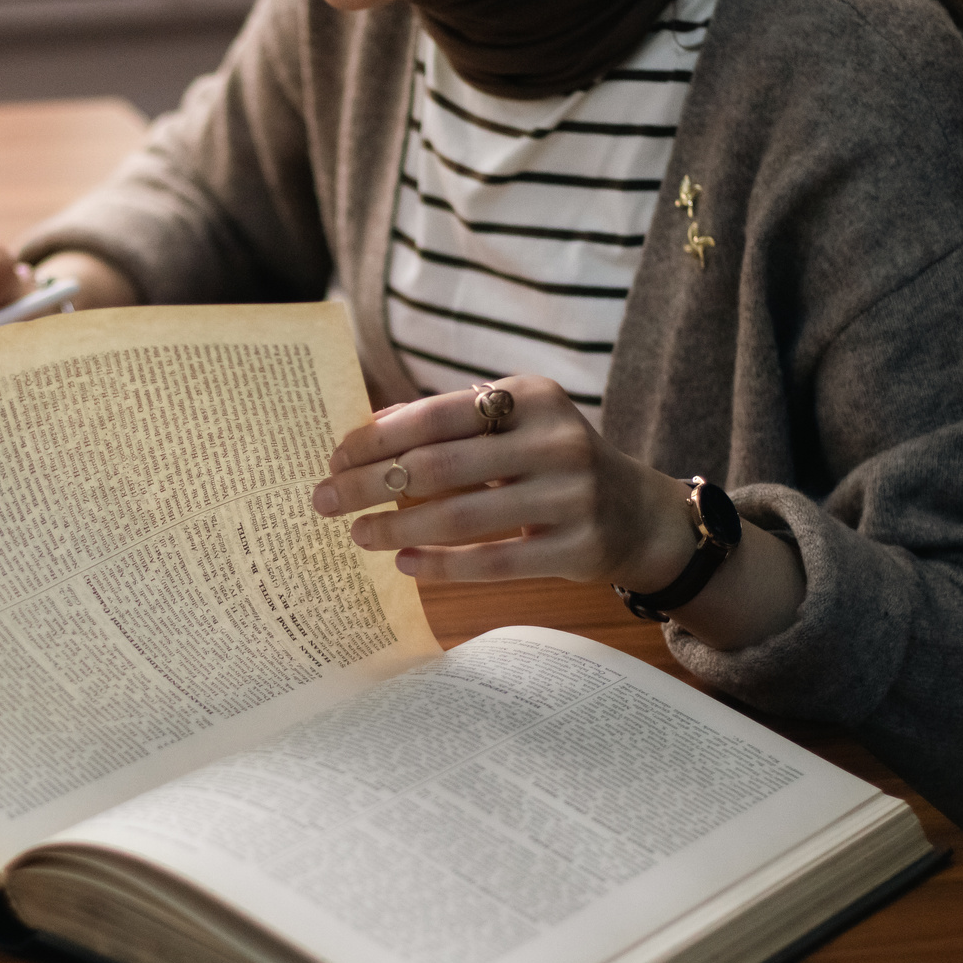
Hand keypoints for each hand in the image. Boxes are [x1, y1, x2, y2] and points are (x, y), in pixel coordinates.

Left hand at [311, 377, 805, 648]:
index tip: (335, 457)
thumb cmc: (551, 462)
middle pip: (440, 466)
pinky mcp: (576, 549)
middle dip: (371, 484)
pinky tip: (403, 564)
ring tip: (358, 533)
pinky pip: (493, 562)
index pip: (437, 414)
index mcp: (532, 397)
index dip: (378, 437)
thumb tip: (368, 427)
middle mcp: (556, 440)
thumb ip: (447, 422)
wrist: (638, 513)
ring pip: (462, 518)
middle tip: (324, 500)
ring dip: (397, 528)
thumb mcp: (513, 425)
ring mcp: (570, 497)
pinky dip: (440, 565)